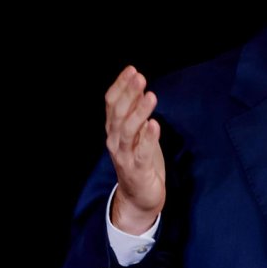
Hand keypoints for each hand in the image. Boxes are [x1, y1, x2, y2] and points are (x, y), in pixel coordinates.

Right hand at [105, 66, 164, 234]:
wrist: (139, 197)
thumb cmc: (140, 160)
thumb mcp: (138, 133)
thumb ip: (136, 113)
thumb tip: (140, 88)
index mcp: (114, 130)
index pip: (111, 104)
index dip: (120, 86)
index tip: (131, 70)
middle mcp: (115, 141)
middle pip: (119, 114)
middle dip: (129, 94)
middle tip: (140, 77)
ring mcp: (124, 156)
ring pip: (128, 131)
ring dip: (138, 112)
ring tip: (150, 96)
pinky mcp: (137, 170)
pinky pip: (141, 152)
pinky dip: (148, 138)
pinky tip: (155, 124)